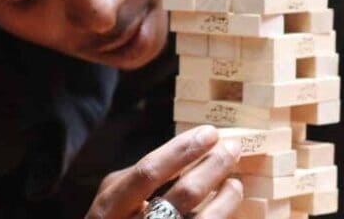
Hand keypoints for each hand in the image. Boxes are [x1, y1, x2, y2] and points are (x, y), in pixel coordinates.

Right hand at [85, 125, 242, 218]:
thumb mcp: (114, 201)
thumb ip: (140, 179)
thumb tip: (188, 149)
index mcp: (109, 208)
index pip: (149, 172)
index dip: (181, 150)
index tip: (210, 133)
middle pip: (183, 194)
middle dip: (213, 166)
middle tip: (232, 147)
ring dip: (226, 196)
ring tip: (234, 181)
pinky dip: (223, 214)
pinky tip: (229, 204)